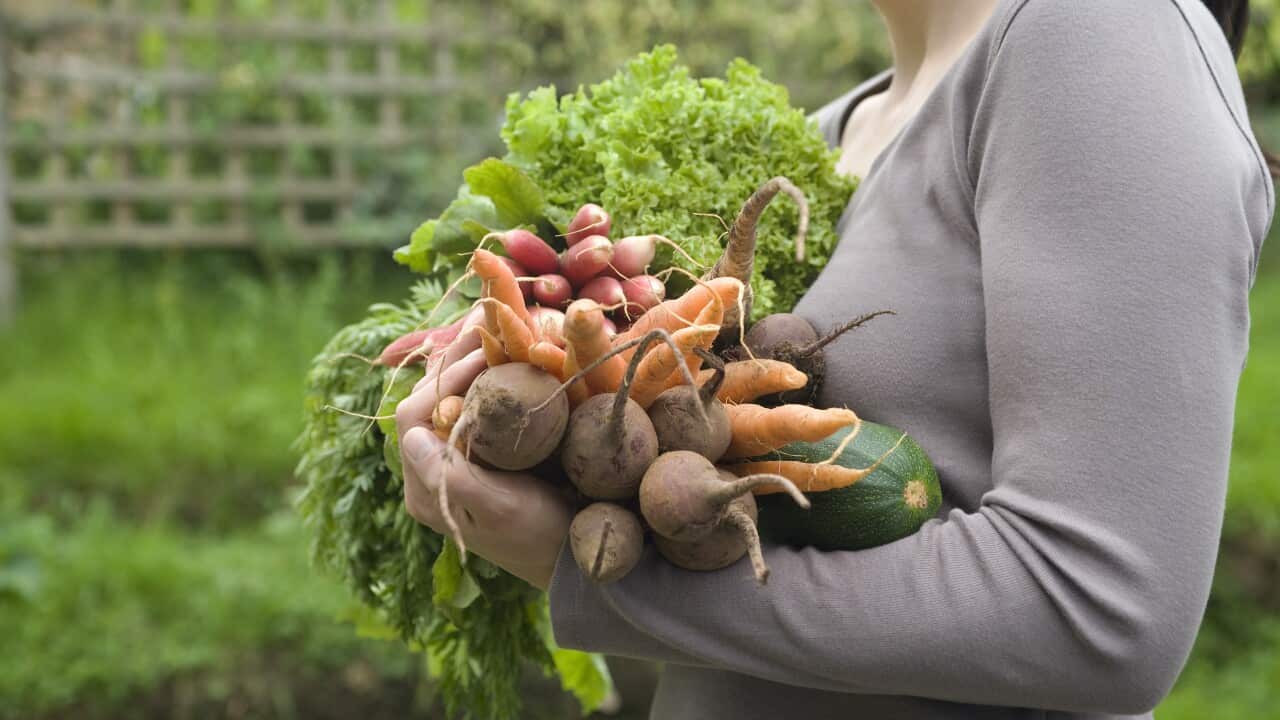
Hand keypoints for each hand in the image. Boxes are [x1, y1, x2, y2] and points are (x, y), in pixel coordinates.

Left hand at [395, 341, 571, 590]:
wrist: (575, 562)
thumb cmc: (541, 538)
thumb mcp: (499, 511)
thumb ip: (449, 477)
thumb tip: (409, 435)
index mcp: (426, 488)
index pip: (415, 415)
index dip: (445, 378)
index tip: (486, 353)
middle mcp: (431, 472)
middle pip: (428, 398)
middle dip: (454, 357)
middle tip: (487, 321)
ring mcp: (455, 460)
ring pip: (449, 395)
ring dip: (467, 359)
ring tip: (492, 323)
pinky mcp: (481, 453)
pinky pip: (472, 403)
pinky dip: (484, 373)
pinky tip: (505, 349)